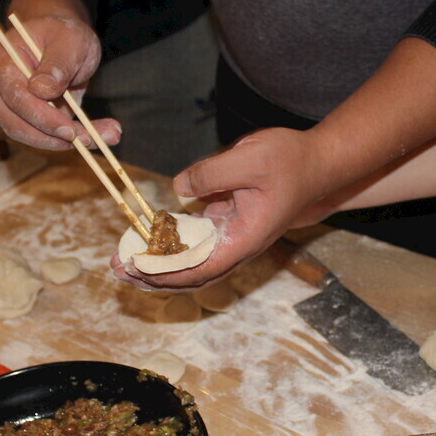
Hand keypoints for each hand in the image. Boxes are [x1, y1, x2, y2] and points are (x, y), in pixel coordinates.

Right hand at [0, 14, 118, 150]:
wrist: (62, 39)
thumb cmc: (64, 33)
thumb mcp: (69, 40)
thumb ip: (57, 64)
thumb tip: (41, 91)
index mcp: (1, 58)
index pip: (16, 96)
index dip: (42, 117)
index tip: (70, 131)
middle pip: (16, 123)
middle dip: (55, 137)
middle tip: (91, 140)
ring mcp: (6, 103)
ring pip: (29, 135)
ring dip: (64, 143)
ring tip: (103, 137)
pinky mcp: (23, 118)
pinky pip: (42, 135)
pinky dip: (68, 139)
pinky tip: (94, 135)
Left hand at [112, 127, 327, 290]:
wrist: (318, 161)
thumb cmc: (290, 161)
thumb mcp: (248, 159)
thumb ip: (211, 172)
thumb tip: (179, 187)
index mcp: (244, 239)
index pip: (199, 268)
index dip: (164, 272)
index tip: (135, 267)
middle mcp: (238, 245)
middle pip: (190, 275)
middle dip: (152, 277)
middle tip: (117, 270)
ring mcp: (233, 236)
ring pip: (191, 263)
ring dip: (158, 264)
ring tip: (124, 260)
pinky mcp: (229, 222)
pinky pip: (195, 242)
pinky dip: (170, 244)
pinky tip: (148, 236)